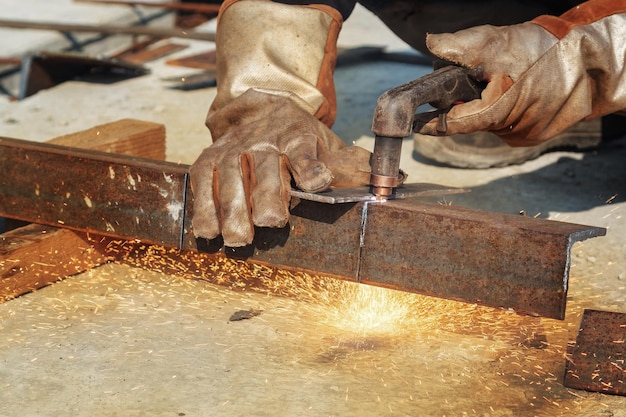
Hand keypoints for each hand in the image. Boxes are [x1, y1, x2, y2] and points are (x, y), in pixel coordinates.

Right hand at [190, 89, 370, 246]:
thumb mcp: (327, 145)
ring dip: (231, 209)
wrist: (256, 110)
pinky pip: (203, 183)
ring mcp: (233, 149)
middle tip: (271, 222)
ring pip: (230, 178)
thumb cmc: (297, 138)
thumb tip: (396, 180)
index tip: (319, 181)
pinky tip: (207, 231)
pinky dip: (203, 207)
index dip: (311, 166)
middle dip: (267, 196)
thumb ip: (353, 166)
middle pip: (265, 168)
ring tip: (235, 238)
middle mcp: (263, 141)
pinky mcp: (208, 159)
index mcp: (297, 136)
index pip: (305, 151)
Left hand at [415, 12, 625, 145]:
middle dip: (465, 104)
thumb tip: (432, 44)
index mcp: (496, 110)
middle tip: (470, 83)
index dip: (432, 123)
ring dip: (487, 106)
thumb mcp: (496, 40)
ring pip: (490, 123)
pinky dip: (506, 110)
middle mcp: (509, 130)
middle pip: (472, 121)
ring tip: (504, 82)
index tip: (415, 124)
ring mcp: (524, 135)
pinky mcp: (535, 135)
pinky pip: (508, 125)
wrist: (589, 63)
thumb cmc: (542, 51)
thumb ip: (461, 45)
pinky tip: (518, 93)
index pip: (453, 123)